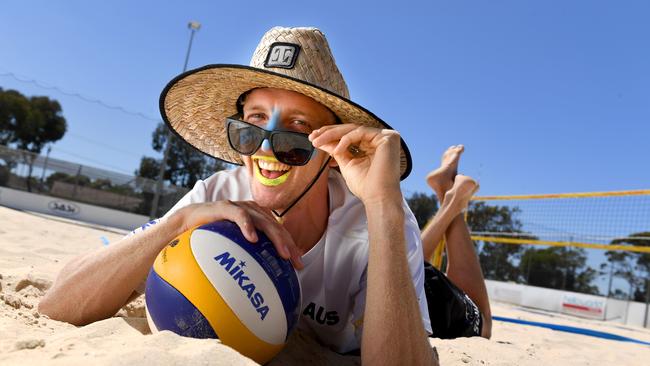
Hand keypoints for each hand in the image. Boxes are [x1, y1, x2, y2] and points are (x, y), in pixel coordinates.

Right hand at [171, 200, 302, 268]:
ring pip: (264, 221)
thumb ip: (244, 259)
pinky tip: (252, 239)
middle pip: (276, 227)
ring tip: (283, 253)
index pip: (279, 233)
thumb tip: (255, 286)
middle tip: (296, 262)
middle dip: (289, 245)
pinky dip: (247, 226)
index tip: (298, 266)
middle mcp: (252, 212)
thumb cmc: (209, 237)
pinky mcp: (225, 207)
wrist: (185, 222)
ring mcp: (240, 208)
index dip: (291, 247)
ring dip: (275, 237)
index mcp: (257, 219)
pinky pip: (239, 215)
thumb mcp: (231, 249)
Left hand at [309, 124, 401, 204]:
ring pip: (354, 129)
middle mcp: (380, 139)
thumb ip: (336, 150)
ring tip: (318, 142)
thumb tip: (322, 141)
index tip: (314, 138)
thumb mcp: (346, 163)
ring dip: (333, 134)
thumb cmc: (365, 186)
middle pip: (350, 129)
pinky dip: (346, 139)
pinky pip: (361, 132)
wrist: (377, 197)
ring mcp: (385, 137)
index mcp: (372, 145)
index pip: (349, 134)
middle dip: (329, 132)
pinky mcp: (387, 138)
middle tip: (313, 137)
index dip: (331, 135)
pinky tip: (336, 150)